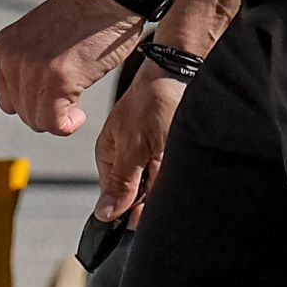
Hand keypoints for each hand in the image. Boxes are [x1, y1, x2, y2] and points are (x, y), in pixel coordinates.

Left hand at [0, 0, 143, 138]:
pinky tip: (79, 114)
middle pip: (22, 112)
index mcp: (4, 48)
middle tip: (69, 102)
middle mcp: (11, 58)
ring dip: (60, 119)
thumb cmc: (86, 16)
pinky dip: (68, 125)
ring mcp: (32, 69)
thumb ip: (28, 64)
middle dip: (47, 112)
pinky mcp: (56, 79)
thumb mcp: (39, 37)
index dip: (33, 104)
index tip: (53, 100)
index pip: (8, 100)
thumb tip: (29, 98)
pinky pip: (55, 123)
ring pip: (38, 120)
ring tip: (76, 103)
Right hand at [93, 61, 179, 221]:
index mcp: (109, 155)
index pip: (115, 197)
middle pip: (138, 193)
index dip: (130, 208)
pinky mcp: (169, 149)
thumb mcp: (134, 148)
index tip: (143, 212)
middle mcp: (128, 156)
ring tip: (166, 155)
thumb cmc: (153, 101)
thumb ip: (121, 182)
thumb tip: (103, 213)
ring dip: (166, 178)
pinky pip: (171, 172)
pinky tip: (176, 156)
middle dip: (152, 191)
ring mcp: (149, 153)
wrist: (183, 73)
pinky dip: (175, 169)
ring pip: (158, 184)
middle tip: (158, 172)